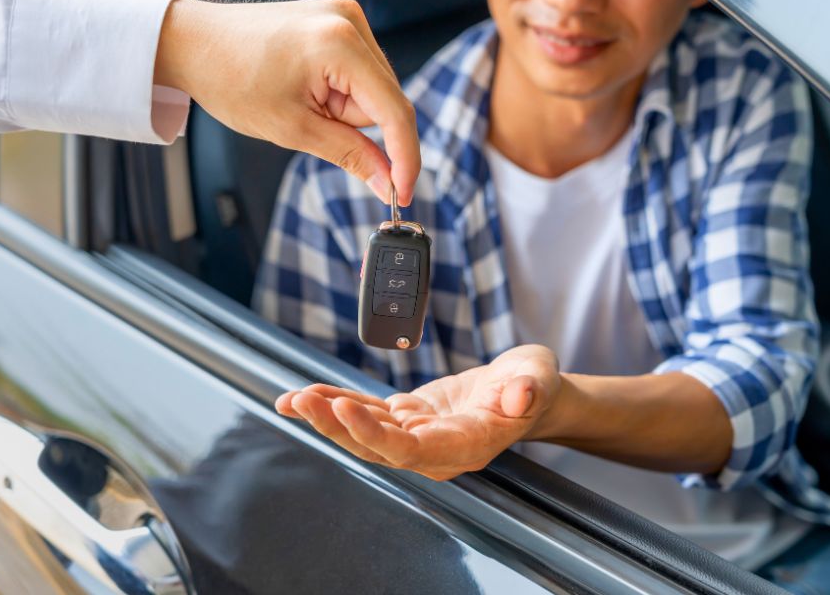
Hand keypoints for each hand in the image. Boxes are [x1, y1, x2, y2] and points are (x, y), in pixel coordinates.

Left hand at [155, 0, 419, 204]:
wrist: (194, 43)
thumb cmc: (231, 80)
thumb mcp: (293, 130)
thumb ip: (351, 156)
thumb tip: (388, 184)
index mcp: (340, 45)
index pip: (395, 111)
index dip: (404, 157)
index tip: (403, 193)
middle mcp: (351, 21)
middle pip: (385, 101)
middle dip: (354, 124)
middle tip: (310, 121)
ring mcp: (346, 16)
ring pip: (374, 89)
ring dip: (346, 107)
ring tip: (302, 98)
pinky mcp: (339, 19)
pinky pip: (361, 72)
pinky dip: (341, 90)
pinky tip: (308, 86)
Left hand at [275, 345, 561, 480]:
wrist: (524, 390)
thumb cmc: (533, 384)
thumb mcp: (538, 377)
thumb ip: (530, 388)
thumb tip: (520, 396)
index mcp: (464, 445)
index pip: (411, 451)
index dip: (374, 435)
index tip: (343, 409)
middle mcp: (434, 449)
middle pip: (375, 447)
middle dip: (335, 426)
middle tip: (302, 400)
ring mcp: (417, 435)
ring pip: (363, 432)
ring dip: (326, 416)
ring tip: (292, 399)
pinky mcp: (406, 418)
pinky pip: (366, 412)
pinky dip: (335, 402)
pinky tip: (306, 395)